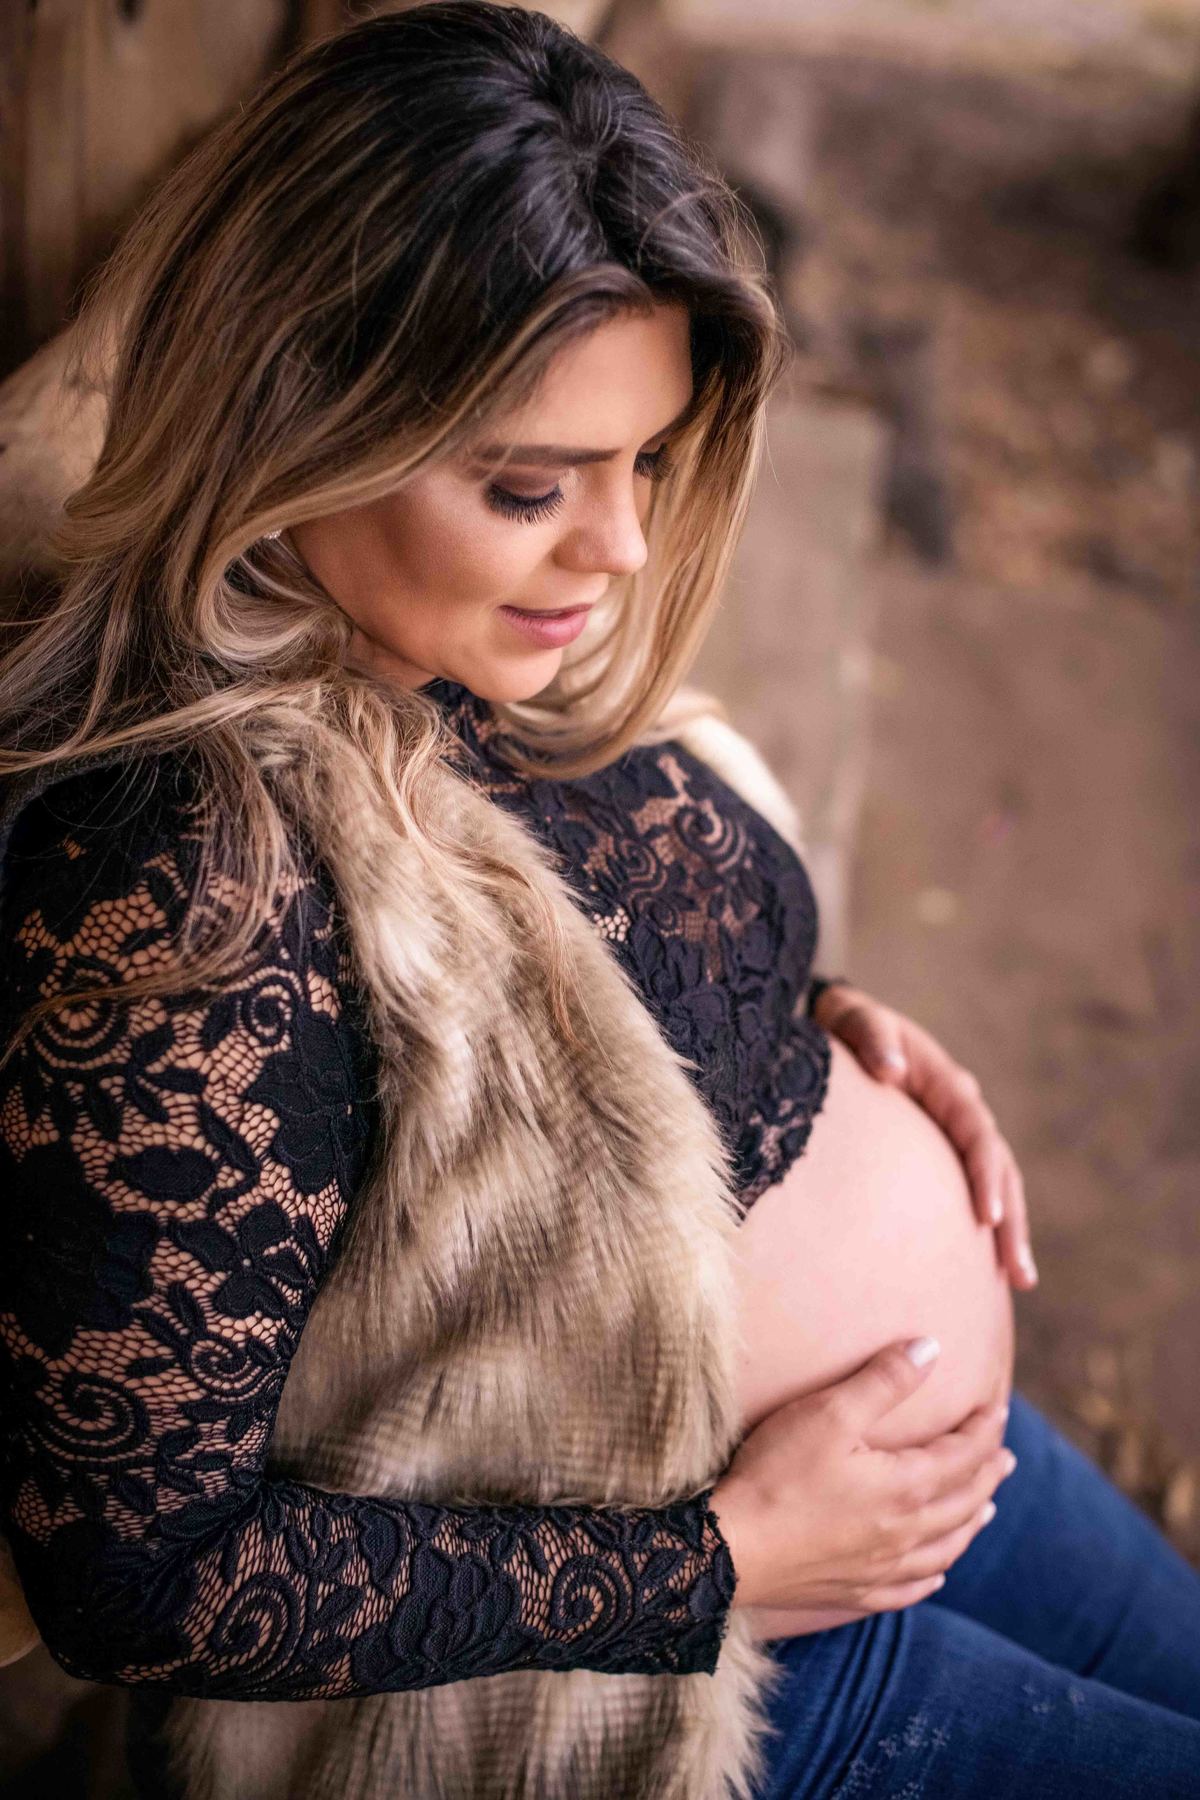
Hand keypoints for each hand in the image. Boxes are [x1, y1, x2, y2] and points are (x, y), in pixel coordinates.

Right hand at [709, 1338, 1014, 1625]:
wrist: (727, 1550)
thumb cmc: (776, 1475)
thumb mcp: (829, 1412)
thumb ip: (884, 1380)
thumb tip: (931, 1349)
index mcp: (905, 1488)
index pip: (963, 1455)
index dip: (984, 1430)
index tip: (997, 1408)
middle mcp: (904, 1534)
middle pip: (963, 1503)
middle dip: (987, 1475)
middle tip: (1006, 1458)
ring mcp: (880, 1569)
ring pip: (944, 1548)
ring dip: (969, 1524)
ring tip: (985, 1509)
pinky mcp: (852, 1592)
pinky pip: (909, 1589)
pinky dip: (931, 1576)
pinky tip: (936, 1575)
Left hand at [812, 980, 1036, 1290]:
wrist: (843, 1028)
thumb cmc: (848, 1026)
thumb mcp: (857, 1020)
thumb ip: (873, 1039)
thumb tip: (892, 1071)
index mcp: (947, 1084)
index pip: (977, 1135)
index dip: (985, 1175)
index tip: (986, 1218)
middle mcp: (961, 1111)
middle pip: (1000, 1170)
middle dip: (1011, 1222)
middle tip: (1019, 1274)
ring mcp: (954, 1135)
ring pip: (995, 1187)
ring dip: (1009, 1233)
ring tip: (1020, 1281)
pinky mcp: (940, 1154)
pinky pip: (968, 1192)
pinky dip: (982, 1228)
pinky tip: (983, 1271)